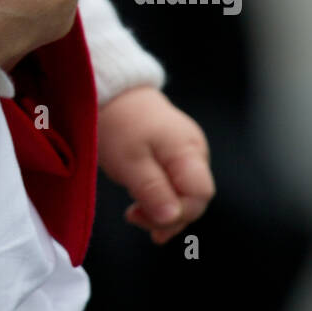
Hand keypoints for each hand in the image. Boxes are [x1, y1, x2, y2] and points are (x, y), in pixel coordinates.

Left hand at [97, 87, 215, 243]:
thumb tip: (172, 219)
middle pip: (194, 197)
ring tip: (134, 210)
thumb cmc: (119, 123)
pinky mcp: (174, 151)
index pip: (200, 195)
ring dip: (162, 208)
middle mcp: (194, 151)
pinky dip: (160, 195)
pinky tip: (141, 199)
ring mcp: (186, 150)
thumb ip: (153, 191)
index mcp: (188, 151)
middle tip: (134, 217)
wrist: (111, 91)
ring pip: (184, 192)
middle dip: (168, 216)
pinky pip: (175, 182)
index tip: (144, 219)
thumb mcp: (130, 161)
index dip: (178, 214)